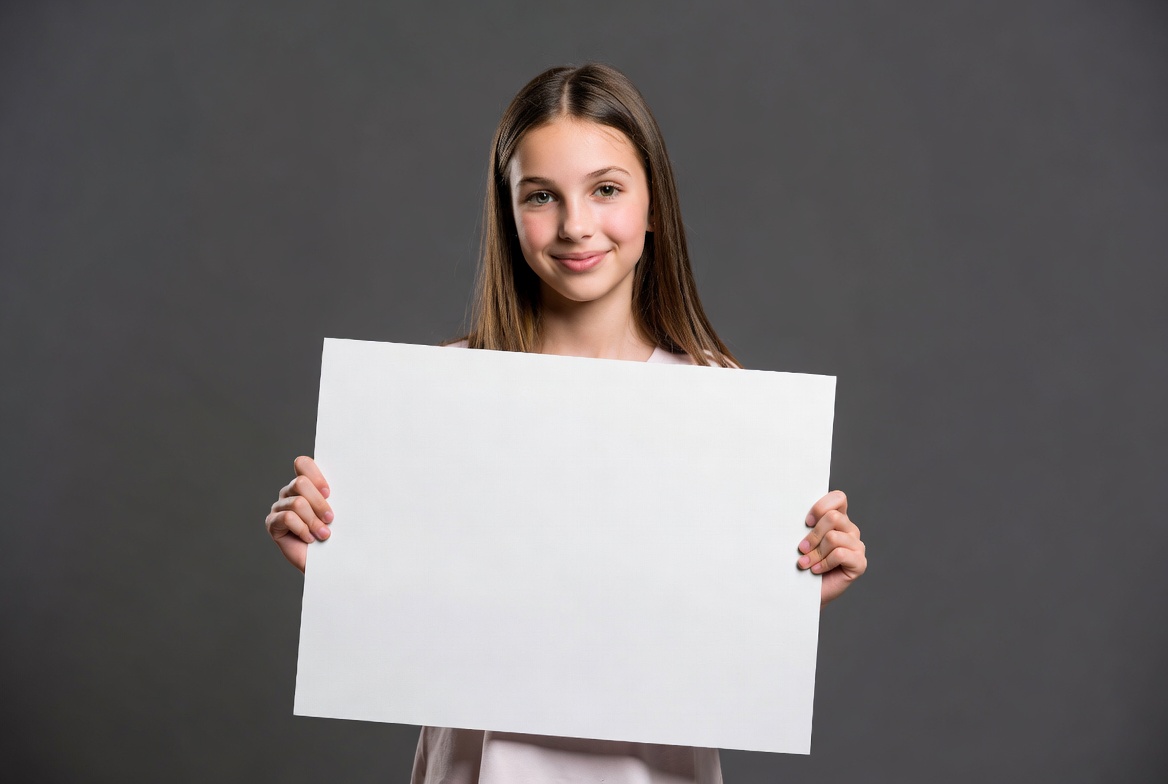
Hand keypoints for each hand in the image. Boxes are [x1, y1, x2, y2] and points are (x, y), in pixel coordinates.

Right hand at [265, 456, 332, 571]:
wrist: (328, 562)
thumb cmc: (337, 535)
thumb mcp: (340, 512)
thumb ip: (337, 496)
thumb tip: (352, 477)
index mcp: (306, 484)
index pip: (303, 464)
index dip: (316, 476)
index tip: (330, 493)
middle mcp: (289, 492)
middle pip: (300, 483)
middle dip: (319, 503)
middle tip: (331, 519)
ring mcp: (279, 507)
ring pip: (297, 503)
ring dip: (314, 521)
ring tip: (324, 534)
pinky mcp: (272, 523)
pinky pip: (287, 518)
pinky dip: (302, 529)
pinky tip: (309, 539)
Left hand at [797, 490, 865, 606]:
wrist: (804, 592)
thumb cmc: (802, 562)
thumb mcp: (802, 539)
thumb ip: (805, 525)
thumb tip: (791, 512)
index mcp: (839, 519)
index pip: (839, 498)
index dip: (821, 507)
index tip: (806, 522)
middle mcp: (850, 530)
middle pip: (833, 517)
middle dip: (813, 535)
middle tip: (801, 549)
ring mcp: (857, 546)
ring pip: (833, 537)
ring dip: (815, 552)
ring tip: (805, 563)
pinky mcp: (859, 563)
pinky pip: (840, 554)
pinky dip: (824, 563)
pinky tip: (817, 570)